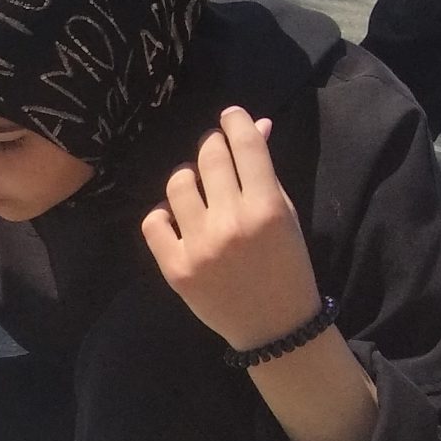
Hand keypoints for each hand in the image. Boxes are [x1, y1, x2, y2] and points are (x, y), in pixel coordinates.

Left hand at [142, 108, 323, 352]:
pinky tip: (177, 218)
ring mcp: (200, 245)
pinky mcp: (175, 267)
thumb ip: (266, 172)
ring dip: (187, 177)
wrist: (274, 325)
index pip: (245, 145)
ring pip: (177, 183)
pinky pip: (154, 221)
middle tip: (215, 151)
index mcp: (267, 207)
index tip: (230, 116)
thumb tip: (255, 125)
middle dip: (212, 146)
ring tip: (197, 187)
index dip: (236, 121)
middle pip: (209, 157)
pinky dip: (163, 215)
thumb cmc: (286, 265)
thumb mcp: (286, 215)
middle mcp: (232, 222)